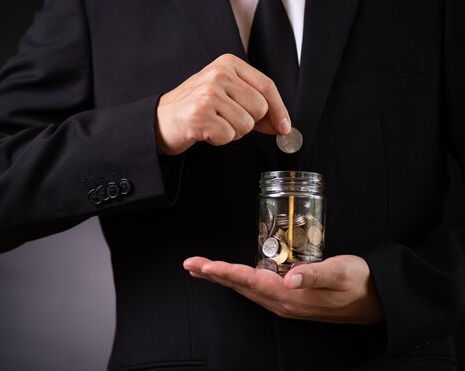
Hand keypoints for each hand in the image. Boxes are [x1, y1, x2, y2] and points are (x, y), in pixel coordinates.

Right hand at [156, 54, 290, 154]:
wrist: (160, 119)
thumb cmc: (194, 107)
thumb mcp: (225, 93)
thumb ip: (253, 102)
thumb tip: (281, 125)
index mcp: (227, 63)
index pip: (266, 86)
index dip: (279, 110)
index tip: (284, 127)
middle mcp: (218, 74)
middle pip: (260, 107)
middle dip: (248, 122)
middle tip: (227, 120)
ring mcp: (208, 94)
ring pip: (246, 125)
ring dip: (233, 132)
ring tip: (214, 124)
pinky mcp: (200, 115)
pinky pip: (229, 136)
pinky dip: (219, 139)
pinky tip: (206, 131)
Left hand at [183, 255, 382, 324]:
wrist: (377, 301)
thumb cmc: (361, 283)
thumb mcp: (342, 273)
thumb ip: (316, 274)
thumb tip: (290, 278)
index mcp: (292, 296)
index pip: (250, 281)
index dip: (225, 272)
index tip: (204, 266)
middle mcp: (283, 302)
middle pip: (240, 286)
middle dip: (213, 275)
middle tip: (190, 264)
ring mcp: (285, 303)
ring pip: (245, 289)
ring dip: (221, 278)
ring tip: (200, 269)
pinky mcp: (289, 299)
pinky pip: (256, 289)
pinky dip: (237, 280)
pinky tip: (230, 276)